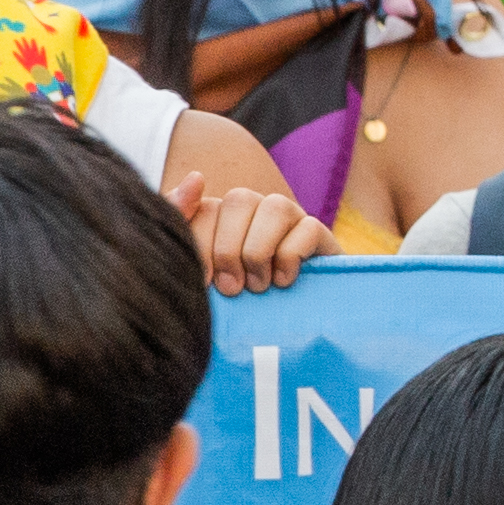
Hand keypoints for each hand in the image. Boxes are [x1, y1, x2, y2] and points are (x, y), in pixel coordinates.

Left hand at [172, 170, 328, 292]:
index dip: (202, 244)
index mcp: (222, 216)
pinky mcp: (320, 235)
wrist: (286, 326)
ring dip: (259, 251)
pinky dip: (290, 257)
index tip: (205, 282)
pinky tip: (283, 282)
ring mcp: (291, 219)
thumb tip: (196, 178)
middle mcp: (256, 210)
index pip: (206, 208)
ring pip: (275, 206)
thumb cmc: (233, 301)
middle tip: (232, 289)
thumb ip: (183, 224)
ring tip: (258, 286)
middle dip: (229, 249)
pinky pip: (308, 228)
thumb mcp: (198, 273)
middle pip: (239, 199)